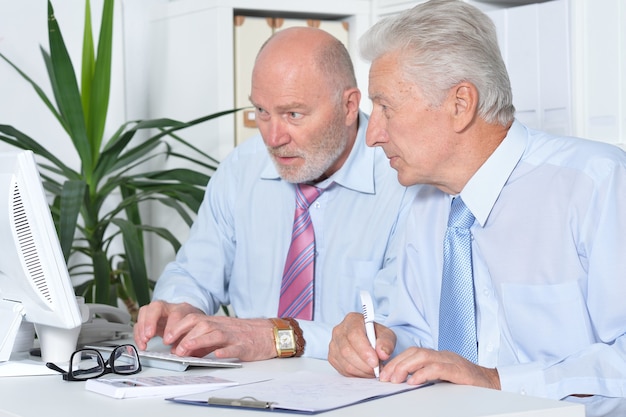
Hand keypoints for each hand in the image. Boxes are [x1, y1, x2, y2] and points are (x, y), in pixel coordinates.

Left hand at [134, 301, 276, 360]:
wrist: (267, 334)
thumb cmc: (242, 335)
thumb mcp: (219, 335)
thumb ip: (201, 341)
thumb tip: (181, 349)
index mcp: (215, 323)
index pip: (194, 319)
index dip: (179, 327)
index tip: (166, 338)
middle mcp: (222, 326)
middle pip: (202, 325)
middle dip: (185, 334)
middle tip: (174, 347)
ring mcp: (234, 335)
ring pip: (215, 334)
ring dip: (199, 341)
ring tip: (186, 350)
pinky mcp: (245, 345)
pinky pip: (234, 347)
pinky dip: (225, 350)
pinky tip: (218, 354)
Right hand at [134, 301, 201, 349]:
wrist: (190, 319)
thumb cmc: (192, 326)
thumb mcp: (195, 332)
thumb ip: (188, 340)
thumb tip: (180, 351)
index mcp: (183, 309)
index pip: (176, 314)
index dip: (171, 327)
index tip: (168, 341)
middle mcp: (169, 308)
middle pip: (157, 306)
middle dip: (151, 321)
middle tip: (149, 335)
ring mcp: (157, 312)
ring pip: (145, 311)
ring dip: (142, 327)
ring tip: (144, 341)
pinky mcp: (149, 319)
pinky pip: (139, 322)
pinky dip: (138, 333)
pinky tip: (141, 343)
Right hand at [328, 312, 395, 377]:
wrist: (369, 340)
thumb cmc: (376, 336)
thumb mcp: (387, 335)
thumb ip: (387, 343)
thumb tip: (383, 354)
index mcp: (352, 320)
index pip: (354, 335)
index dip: (364, 350)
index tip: (375, 362)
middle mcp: (339, 330)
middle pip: (347, 350)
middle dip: (364, 364)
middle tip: (377, 370)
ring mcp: (333, 344)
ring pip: (345, 363)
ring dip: (361, 371)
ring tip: (373, 371)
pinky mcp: (332, 357)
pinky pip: (342, 370)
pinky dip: (356, 374)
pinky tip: (365, 371)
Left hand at [380, 347, 500, 389]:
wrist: (493, 384)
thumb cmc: (467, 382)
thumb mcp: (443, 378)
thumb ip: (426, 376)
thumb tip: (404, 381)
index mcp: (437, 356)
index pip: (412, 353)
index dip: (396, 361)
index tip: (384, 374)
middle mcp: (443, 355)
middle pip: (415, 352)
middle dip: (397, 364)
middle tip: (385, 378)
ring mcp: (451, 361)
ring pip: (424, 357)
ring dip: (406, 367)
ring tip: (396, 379)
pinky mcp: (459, 371)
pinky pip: (438, 368)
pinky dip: (424, 373)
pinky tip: (414, 381)